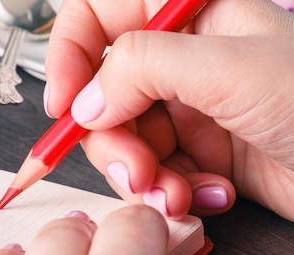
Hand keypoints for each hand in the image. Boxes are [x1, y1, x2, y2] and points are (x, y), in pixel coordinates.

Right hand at [44, 0, 293, 227]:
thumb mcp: (231, 70)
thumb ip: (144, 68)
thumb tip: (83, 100)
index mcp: (189, 15)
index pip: (98, 15)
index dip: (69, 54)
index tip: (62, 104)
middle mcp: (184, 59)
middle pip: (103, 93)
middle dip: (112, 141)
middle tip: (136, 171)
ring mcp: (190, 108)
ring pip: (124, 140)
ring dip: (141, 176)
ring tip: (175, 195)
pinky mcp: (200, 154)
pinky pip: (155, 173)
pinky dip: (169, 192)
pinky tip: (206, 198)